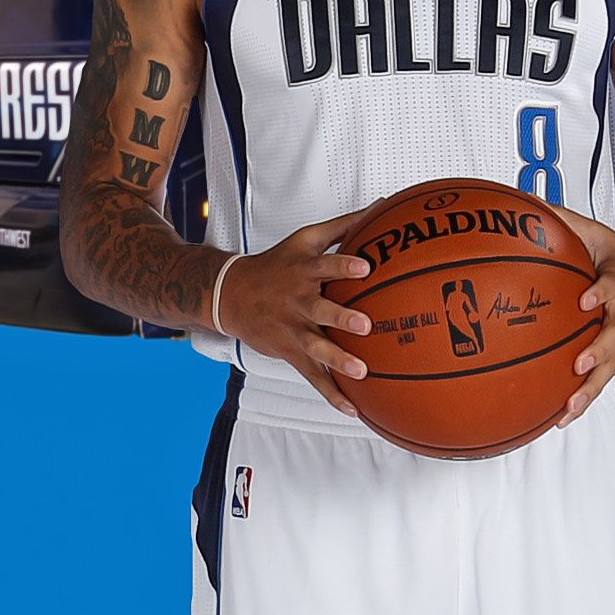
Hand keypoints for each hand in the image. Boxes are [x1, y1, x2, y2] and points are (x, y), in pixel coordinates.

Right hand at [215, 203, 383, 416]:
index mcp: (304, 272)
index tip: (365, 267)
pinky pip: (313, 377)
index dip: (344, 266)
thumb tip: (382, 205)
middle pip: (320, 310)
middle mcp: (298, 301)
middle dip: (341, 317)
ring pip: (316, 348)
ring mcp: (293, 330)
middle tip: (365, 324)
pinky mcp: (291, 353)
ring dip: (337, 361)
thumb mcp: (306, 239)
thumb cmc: (278, 264)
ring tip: (361, 371)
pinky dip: (332, 394)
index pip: (326, 265)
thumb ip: (345, 225)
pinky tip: (353, 409)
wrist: (231, 294)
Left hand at [548, 207, 614, 426]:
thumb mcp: (600, 235)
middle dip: (598, 350)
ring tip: (569, 406)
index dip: (600, 294)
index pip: (611, 288)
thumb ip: (565, 222)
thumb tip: (527, 205)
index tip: (584, 299)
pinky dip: (584, 401)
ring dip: (590, 388)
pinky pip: (602, 382)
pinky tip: (560, 419)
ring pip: (609, 368)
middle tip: (579, 361)